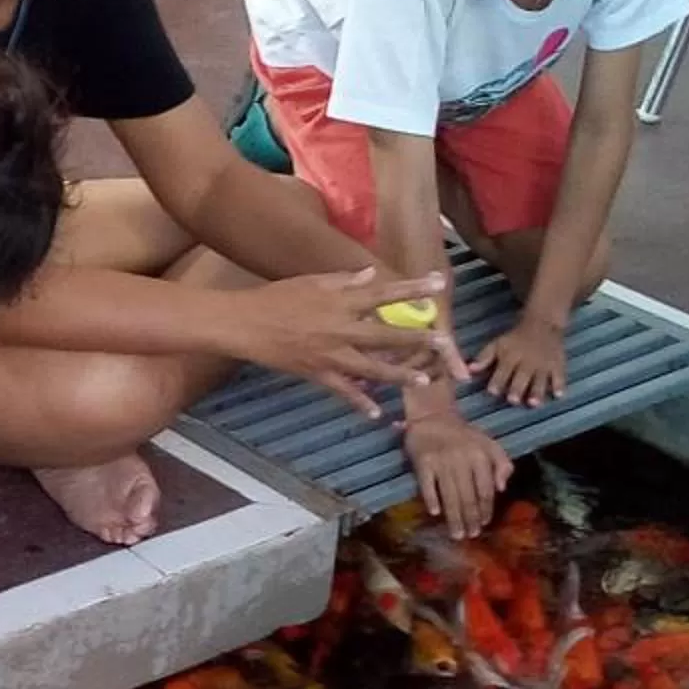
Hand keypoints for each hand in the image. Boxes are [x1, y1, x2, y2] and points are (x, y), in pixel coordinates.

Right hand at [236, 266, 448, 415]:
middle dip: (417, 339)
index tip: (438, 283)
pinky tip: (376, 413)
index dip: (412, 288)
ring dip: (398, 375)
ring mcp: (330, 354)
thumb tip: (370, 275)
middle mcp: (341, 328)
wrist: (243, 323)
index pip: (384, 292)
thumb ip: (344, 280)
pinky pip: (342, 391)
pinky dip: (359, 402)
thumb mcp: (311, 281)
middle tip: (445, 342)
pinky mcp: (316, 373)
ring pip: (371, 368)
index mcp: (341, 301)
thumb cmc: (275, 297)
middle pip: (386, 335)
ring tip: (423, 381)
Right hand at [402, 407, 511, 541]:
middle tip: (470, 535)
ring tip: (456, 534)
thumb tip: (502, 488)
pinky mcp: (423, 462)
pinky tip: (435, 513)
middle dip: (470, 519)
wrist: (433, 417)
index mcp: (481, 456)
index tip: (483, 524)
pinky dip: (431, 499)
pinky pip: (427, 485)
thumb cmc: (464, 436)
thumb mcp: (490, 444)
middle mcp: (462, 459)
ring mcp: (442, 461)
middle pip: (468, 496)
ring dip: (454, 517)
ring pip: (450, 495)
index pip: (485, 490)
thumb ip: (502, 464)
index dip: (485, 509)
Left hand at [474, 316, 570, 406]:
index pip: (503, 370)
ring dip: (537, 391)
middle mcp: (528, 361)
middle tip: (513, 400)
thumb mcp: (497, 344)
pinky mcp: (558, 364)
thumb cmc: (515, 338)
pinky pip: (560, 375)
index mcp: (511, 356)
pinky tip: (559, 396)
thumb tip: (469, 370)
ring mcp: (544, 364)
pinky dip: (559, 385)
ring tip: (534, 403)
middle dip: (517, 388)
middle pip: (522, 376)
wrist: (543, 324)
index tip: (492, 391)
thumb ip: (484, 358)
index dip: (497, 380)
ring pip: (541, 379)